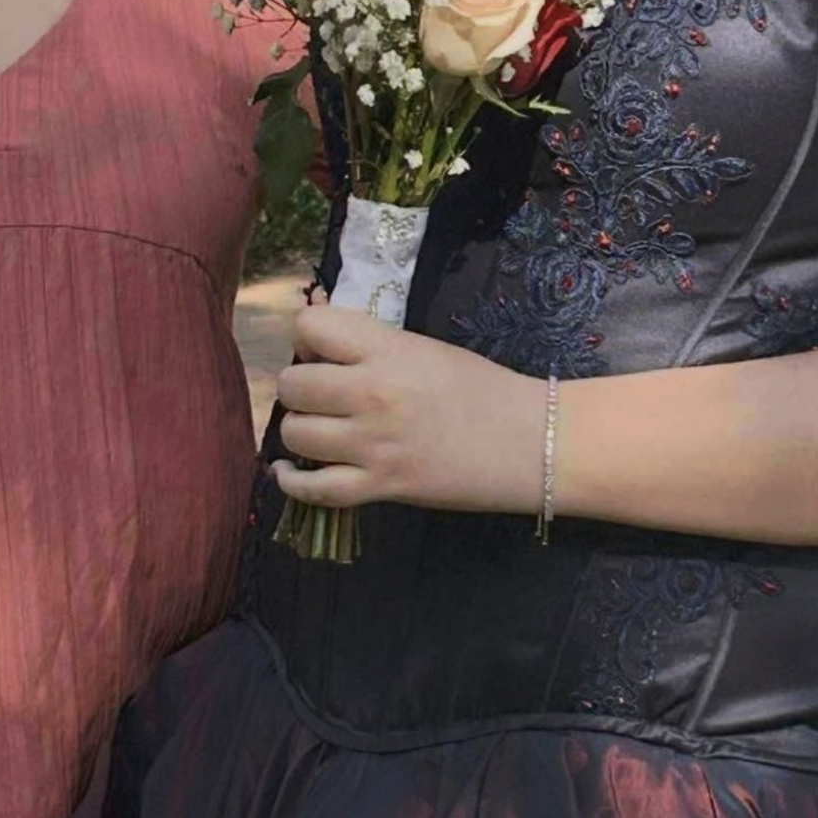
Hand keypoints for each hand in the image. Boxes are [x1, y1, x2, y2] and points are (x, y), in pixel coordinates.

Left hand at [273, 304, 546, 513]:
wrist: (529, 441)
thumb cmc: (485, 388)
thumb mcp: (427, 349)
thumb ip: (374, 346)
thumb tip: (318, 337)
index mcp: (388, 350)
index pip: (311, 328)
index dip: (308, 337)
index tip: (323, 351)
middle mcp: (372, 393)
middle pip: (292, 384)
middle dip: (300, 386)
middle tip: (323, 395)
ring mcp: (373, 444)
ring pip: (294, 434)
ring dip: (301, 431)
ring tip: (320, 430)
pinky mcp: (381, 487)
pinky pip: (312, 489)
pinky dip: (292, 481)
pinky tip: (288, 471)